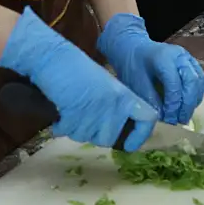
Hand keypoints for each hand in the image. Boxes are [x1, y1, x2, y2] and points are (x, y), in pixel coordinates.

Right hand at [0, 8, 156, 150]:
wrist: (56, 59)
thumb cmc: (79, 70)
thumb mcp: (106, 86)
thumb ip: (115, 107)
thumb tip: (114, 132)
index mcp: (125, 96)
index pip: (147, 119)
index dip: (139, 136)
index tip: (128, 144)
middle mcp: (114, 106)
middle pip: (109, 139)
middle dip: (95, 135)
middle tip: (85, 120)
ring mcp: (94, 112)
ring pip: (87, 138)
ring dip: (77, 130)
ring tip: (72, 111)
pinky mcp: (74, 115)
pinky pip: (68, 133)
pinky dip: (61, 127)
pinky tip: (61, 113)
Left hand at [98, 13, 203, 124]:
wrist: (134, 48)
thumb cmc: (133, 66)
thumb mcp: (137, 84)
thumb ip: (152, 100)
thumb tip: (165, 116)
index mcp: (163, 57)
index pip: (174, 83)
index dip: (173, 104)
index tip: (168, 118)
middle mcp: (180, 56)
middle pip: (192, 81)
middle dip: (187, 105)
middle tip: (179, 120)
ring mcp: (188, 58)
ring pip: (199, 81)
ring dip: (193, 101)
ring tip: (183, 117)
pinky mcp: (192, 63)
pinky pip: (200, 80)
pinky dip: (195, 95)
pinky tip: (187, 106)